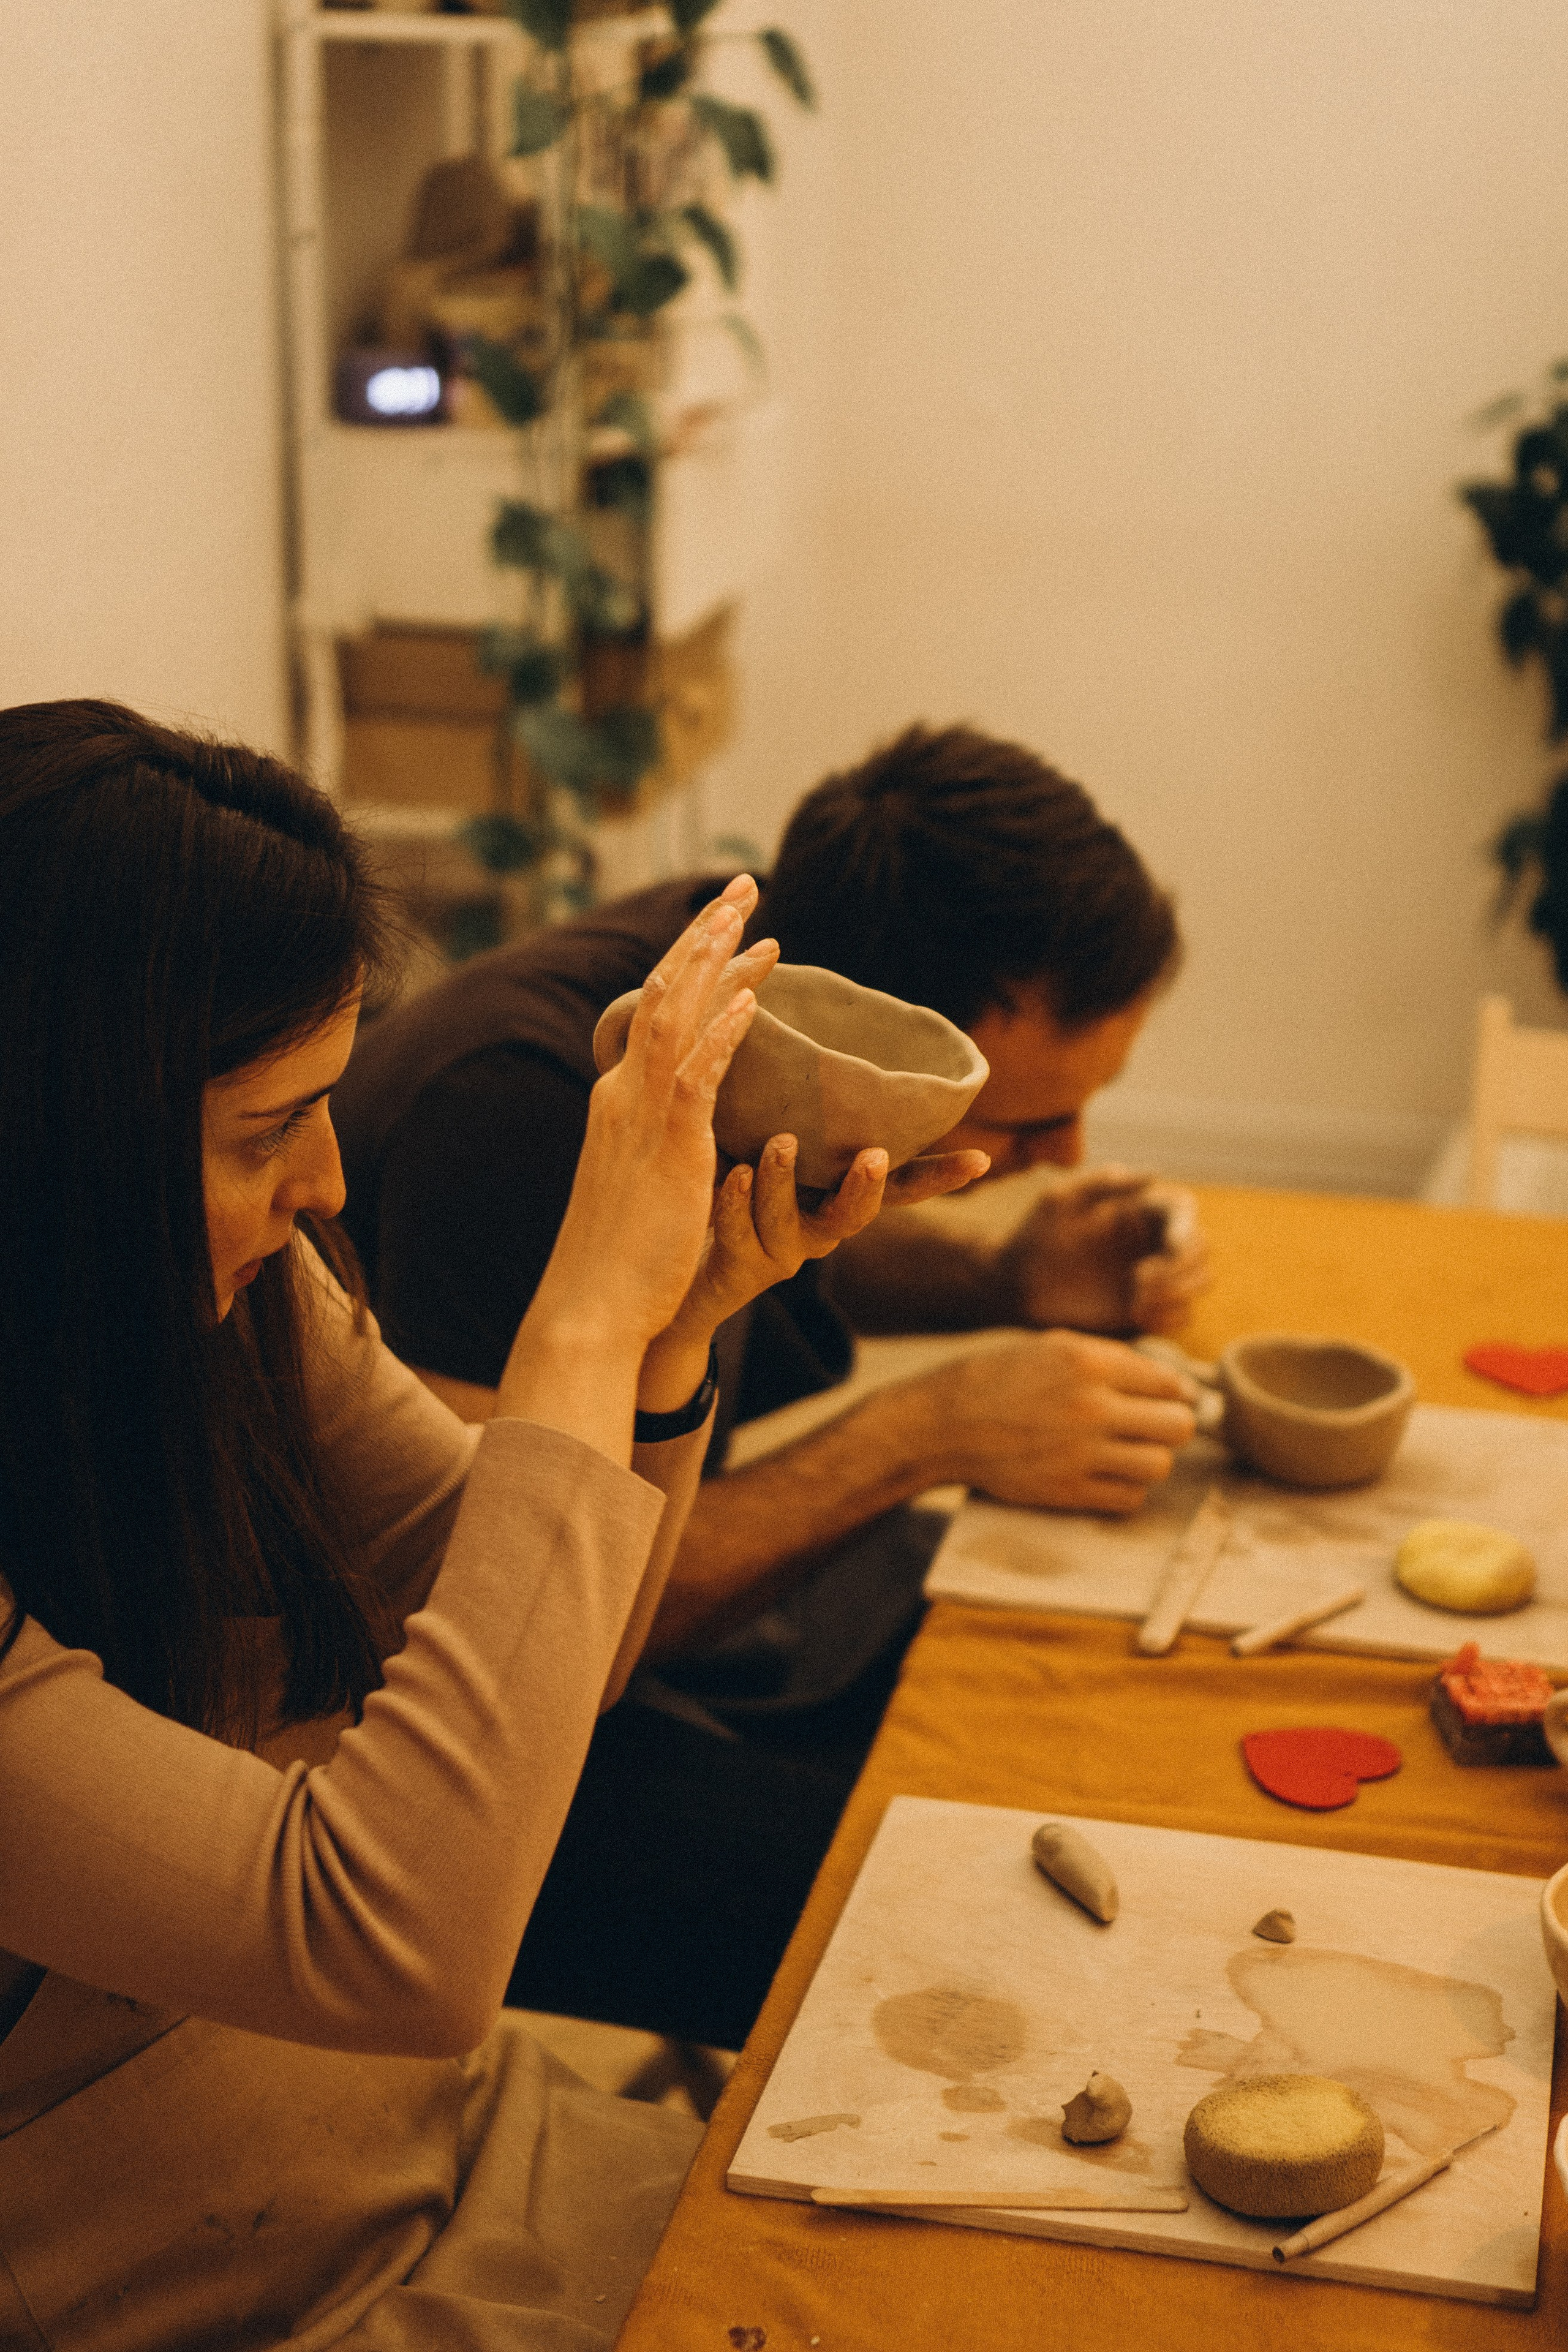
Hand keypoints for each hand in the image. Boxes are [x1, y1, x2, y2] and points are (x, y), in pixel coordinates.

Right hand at [528, 877, 776, 1359]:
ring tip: (750, 914)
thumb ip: (661, 1142)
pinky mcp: (665, 1151)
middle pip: (662, 992)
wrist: (588, 1311)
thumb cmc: (622, 1259)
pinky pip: (694, 1079)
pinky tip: (751, 1000)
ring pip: (672, 1018)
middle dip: (703, 934)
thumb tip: (687, 1124)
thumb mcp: (643, 1182)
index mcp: (618, 1099)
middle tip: (743, 885)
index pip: (655, 1010)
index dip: (693, 961)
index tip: (732, 925)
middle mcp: (621, 1094)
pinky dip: (721, 1034)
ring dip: (712, 961)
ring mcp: (639, 1118)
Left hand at [666, 1135, 991, 1345]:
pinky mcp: (742, 1265)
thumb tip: (808, 1024)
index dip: (940, 1178)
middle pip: (857, 1214)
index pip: (901, 1188)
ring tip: (780, 1144)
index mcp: (838, 1194)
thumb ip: (795, 1104)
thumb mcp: (766, 1135)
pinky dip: (736, 1202)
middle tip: (875, 1156)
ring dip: (787, 1182)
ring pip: (793, 1224)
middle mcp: (820, 1226)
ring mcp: (783, 1250)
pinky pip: (740, 1234)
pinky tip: (731, 1173)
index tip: (981, 1162)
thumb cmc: (731, 1175)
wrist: (677, 1256)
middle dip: (867, 1186)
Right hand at [917, 1329, 1198, 1514]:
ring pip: (1159, 1465)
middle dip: (1172, 1426)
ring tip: (1130, 1451)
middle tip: (1155, 1426)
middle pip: (1177, 1426)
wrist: (946, 1422)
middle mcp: (1090, 1407)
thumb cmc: (1002, 1377)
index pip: (1170, 1384)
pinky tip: (1108, 1474)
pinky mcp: (1066, 1491)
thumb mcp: (1054, 1346)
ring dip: (1150, 1459)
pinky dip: (1127, 1489)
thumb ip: (1112, 1359)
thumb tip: (1172, 1384)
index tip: (1168, 1399)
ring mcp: (1079, 1453)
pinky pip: (1129, 1499)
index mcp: (1089, 1364)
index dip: (1176, 1393)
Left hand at [992, 1169, 1211, 1335]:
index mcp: (1138, 1208)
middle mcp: (1153, 1239)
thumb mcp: (1059, 1201)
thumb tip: (1156, 1172)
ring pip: (1201, 1281)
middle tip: (1139, 1282)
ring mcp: (1154, 1275)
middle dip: (1181, 1268)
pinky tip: (1133, 1316)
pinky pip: (1184, 1315)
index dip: (1185, 1230)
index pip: (1184, 1211)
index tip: (1166, 1251)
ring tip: (1134, 1303)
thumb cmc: (1034, 1237)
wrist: (1016, 1287)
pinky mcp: (1148, 1307)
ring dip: (1178, 1294)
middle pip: (1202, 1248)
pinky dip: (1168, 1318)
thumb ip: (1103, 1182)